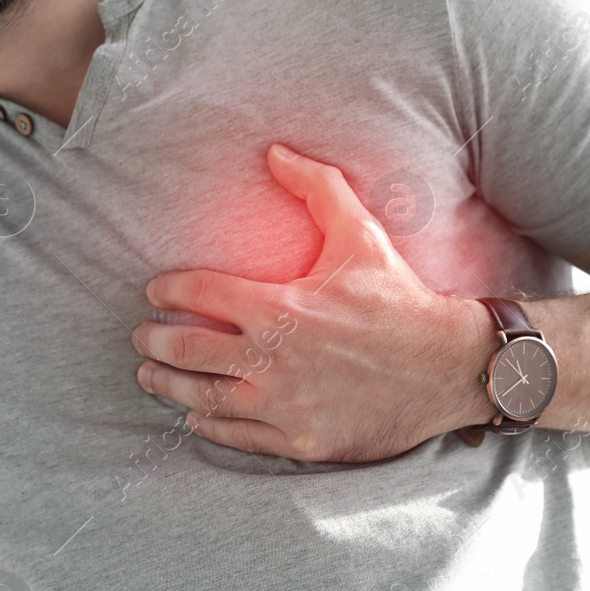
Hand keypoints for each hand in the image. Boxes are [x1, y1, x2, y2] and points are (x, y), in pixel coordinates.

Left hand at [132, 143, 493, 461]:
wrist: (448, 368)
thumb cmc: (400, 300)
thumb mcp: (361, 236)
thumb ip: (317, 189)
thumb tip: (275, 151)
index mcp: (280, 306)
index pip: (200, 293)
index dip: (169, 289)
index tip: (156, 290)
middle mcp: (272, 358)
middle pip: (188, 348)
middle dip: (154, 339)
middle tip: (141, 335)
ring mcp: (282, 404)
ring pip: (201, 396)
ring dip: (167, 383)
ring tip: (151, 374)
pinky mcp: (297, 439)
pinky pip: (234, 433)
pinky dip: (206, 422)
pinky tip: (193, 413)